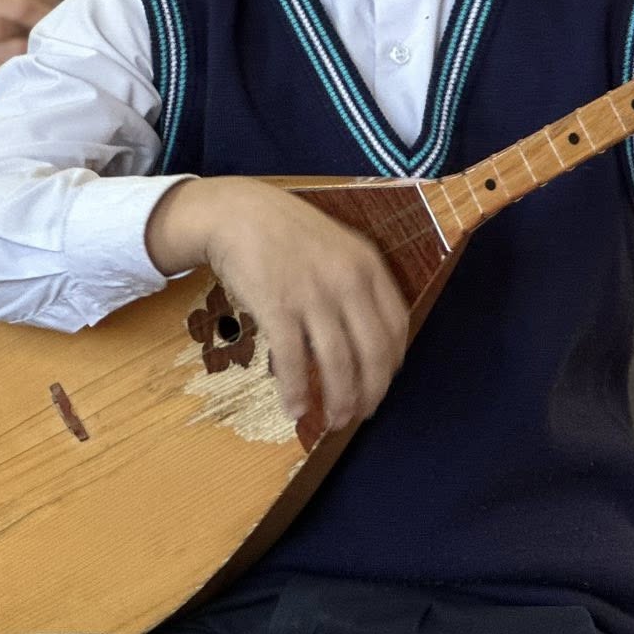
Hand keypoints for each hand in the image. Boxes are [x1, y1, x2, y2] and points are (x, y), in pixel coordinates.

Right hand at [145, 178, 409, 432]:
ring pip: (338, 363)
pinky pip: (292, 360)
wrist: (237, 212)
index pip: (396, 326)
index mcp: (368, 265)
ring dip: (338, 401)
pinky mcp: (277, 306)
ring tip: (332, 421)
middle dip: (369, 393)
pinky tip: (294, 409)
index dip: (391, 365)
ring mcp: (313, 294)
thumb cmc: (287, 234)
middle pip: (373, 352)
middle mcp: (347, 281)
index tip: (382, 385)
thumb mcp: (337, 247)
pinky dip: (296, 391)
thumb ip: (356, 285)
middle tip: (359, 414)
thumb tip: (366, 339)